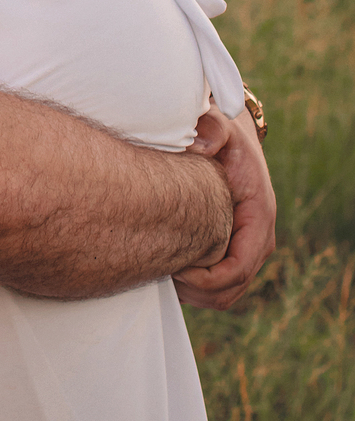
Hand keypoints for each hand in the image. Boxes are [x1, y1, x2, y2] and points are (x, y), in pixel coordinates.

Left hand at [174, 102, 275, 309]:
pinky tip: (168, 269)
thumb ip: (212, 128)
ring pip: (224, 295)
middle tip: (160, 272)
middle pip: (230, 290)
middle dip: (195, 291)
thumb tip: (202, 145)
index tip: (174, 267)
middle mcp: (258, 238)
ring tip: (161, 273)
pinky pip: (219, 287)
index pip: (237, 269)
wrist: (230, 138)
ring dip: (194, 294)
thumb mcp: (219, 125)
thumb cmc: (221, 134)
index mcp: (259, 216)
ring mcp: (247, 248)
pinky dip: (195, 289)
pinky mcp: (234, 251)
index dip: (205, 278)